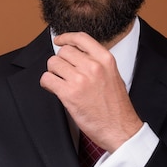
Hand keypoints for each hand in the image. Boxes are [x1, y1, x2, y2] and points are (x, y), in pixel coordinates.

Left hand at [39, 32, 142, 152]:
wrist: (120, 129)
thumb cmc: (116, 106)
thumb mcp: (113, 75)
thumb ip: (97, 62)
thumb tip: (76, 55)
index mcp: (105, 60)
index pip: (81, 38)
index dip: (66, 38)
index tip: (59, 40)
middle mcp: (93, 66)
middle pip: (63, 51)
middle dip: (60, 61)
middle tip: (63, 72)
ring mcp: (80, 79)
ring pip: (53, 64)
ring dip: (53, 72)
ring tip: (60, 82)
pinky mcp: (69, 94)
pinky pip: (47, 79)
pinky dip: (47, 83)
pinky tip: (54, 88)